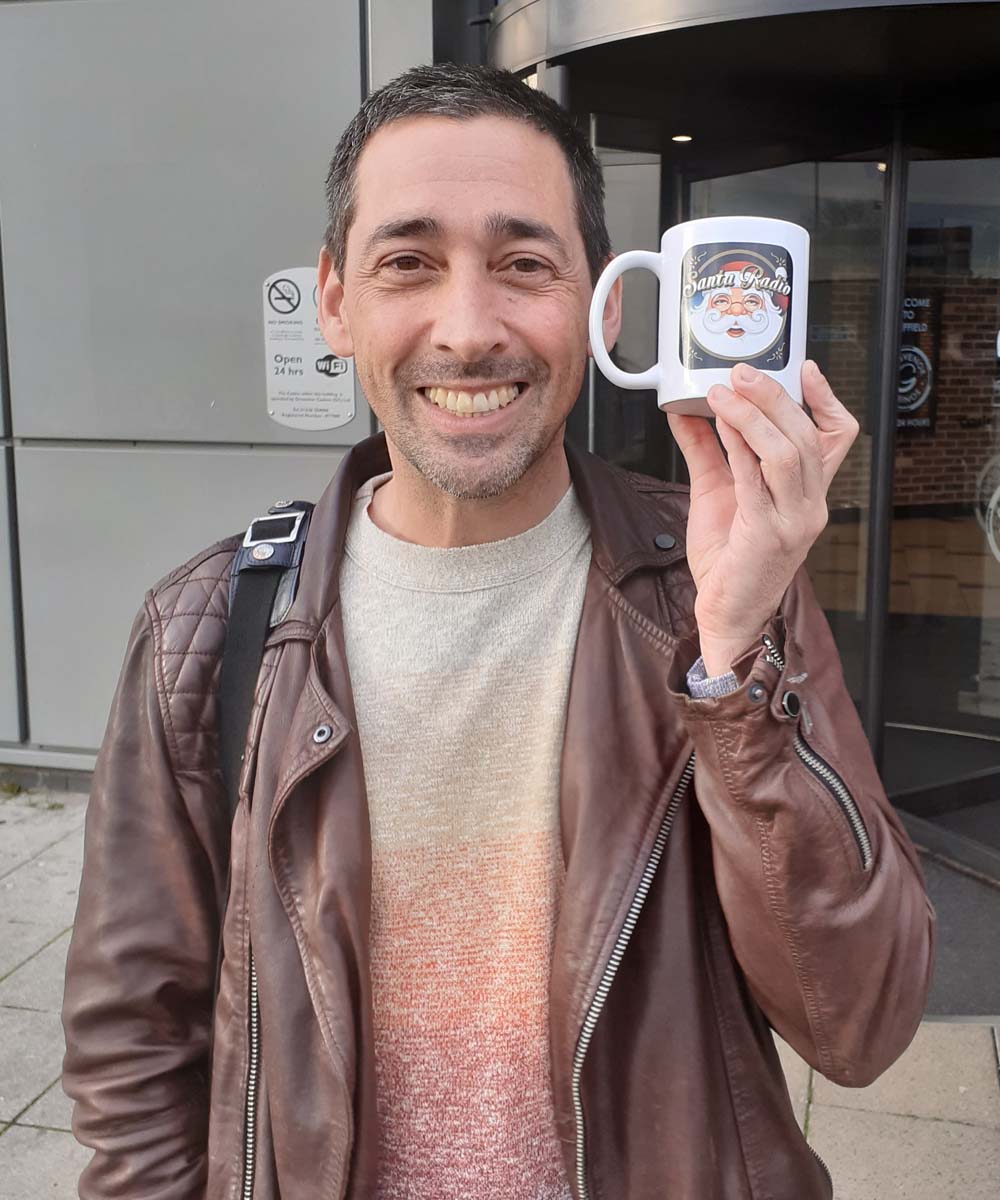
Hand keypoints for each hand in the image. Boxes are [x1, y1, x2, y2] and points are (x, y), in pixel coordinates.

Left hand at [666, 361, 858, 675]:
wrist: (727, 614)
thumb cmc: (728, 559)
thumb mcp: (717, 492)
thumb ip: (707, 450)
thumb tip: (687, 410)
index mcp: (807, 493)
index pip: (836, 437)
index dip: (826, 399)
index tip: (806, 368)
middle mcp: (810, 504)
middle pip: (806, 435)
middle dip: (775, 397)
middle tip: (742, 371)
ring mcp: (793, 519)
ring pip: (787, 452)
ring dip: (754, 416)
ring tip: (725, 392)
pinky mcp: (767, 533)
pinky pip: (756, 480)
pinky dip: (738, 446)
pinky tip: (720, 424)